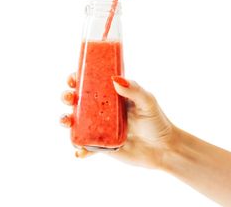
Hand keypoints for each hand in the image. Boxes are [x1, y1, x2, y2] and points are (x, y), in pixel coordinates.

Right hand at [60, 74, 178, 169]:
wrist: (164, 150)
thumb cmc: (157, 122)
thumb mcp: (147, 102)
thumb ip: (133, 90)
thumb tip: (114, 79)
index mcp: (112, 96)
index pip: (91, 83)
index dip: (78, 79)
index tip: (72, 79)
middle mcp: (103, 110)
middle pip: (78, 100)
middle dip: (68, 97)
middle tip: (68, 97)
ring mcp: (101, 128)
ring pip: (77, 122)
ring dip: (66, 120)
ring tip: (67, 121)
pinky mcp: (102, 145)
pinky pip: (86, 146)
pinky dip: (79, 149)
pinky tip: (79, 152)